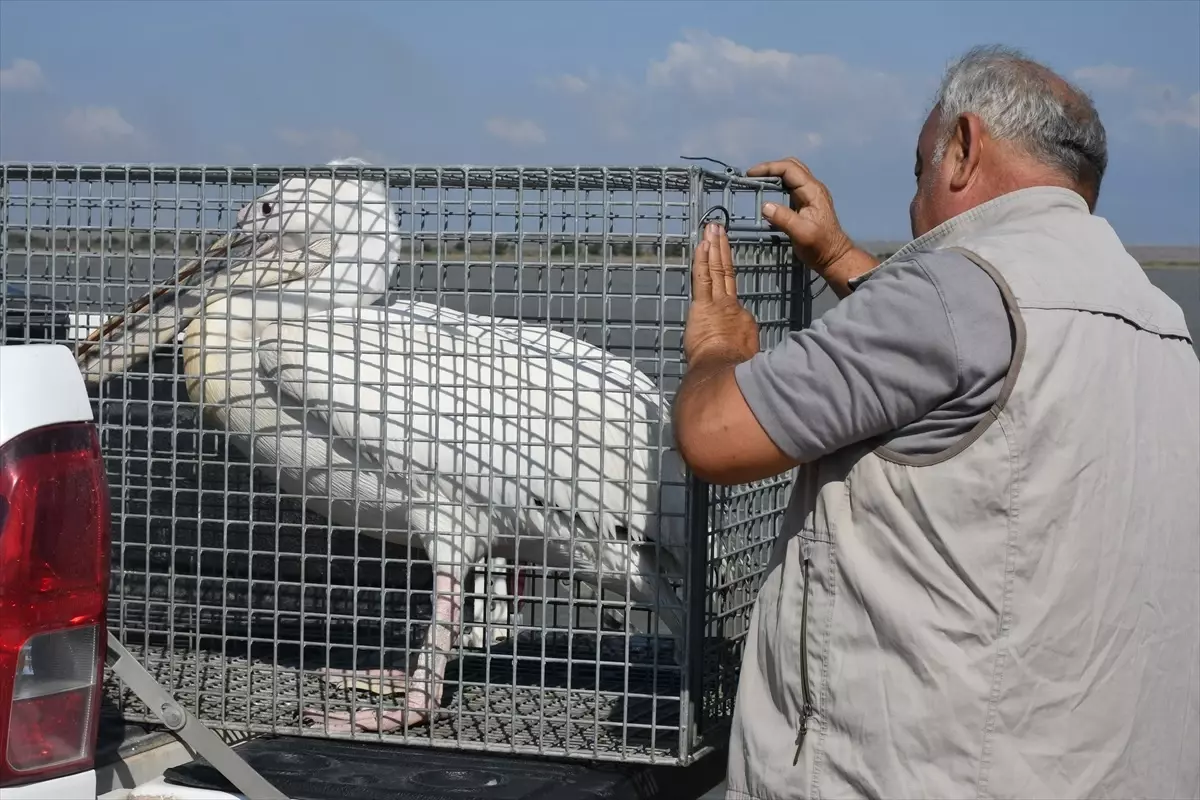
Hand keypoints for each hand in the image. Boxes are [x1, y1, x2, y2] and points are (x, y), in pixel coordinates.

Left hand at [683, 222, 759, 365]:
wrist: (726, 371)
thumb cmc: (736, 371)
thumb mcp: (747, 359)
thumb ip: (743, 347)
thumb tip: (740, 349)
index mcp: (743, 321)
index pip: (734, 303)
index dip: (728, 292)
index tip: (724, 282)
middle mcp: (733, 307)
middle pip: (727, 274)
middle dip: (723, 251)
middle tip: (720, 230)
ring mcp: (718, 304)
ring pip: (716, 270)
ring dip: (713, 247)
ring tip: (712, 228)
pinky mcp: (703, 306)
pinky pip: (702, 277)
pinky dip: (702, 259)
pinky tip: (702, 244)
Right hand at [746, 157, 879, 297]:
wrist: (834, 257)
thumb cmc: (820, 247)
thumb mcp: (801, 234)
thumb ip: (784, 219)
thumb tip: (765, 206)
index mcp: (812, 191)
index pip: (789, 169)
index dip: (769, 168)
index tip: (751, 175)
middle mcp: (812, 188)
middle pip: (791, 167)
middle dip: (771, 168)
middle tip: (753, 177)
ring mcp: (810, 195)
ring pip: (791, 175)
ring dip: (774, 175)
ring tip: (757, 183)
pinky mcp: (806, 203)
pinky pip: (790, 186)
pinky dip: (777, 185)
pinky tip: (767, 193)